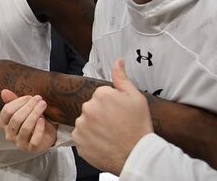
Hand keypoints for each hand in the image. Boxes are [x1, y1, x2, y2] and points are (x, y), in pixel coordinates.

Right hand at [0, 89, 56, 152]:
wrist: (45, 135)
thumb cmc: (32, 121)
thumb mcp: (22, 110)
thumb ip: (13, 101)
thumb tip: (4, 91)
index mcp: (3, 124)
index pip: (7, 111)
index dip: (18, 102)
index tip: (30, 97)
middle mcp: (9, 135)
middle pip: (16, 119)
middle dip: (28, 107)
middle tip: (38, 99)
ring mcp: (19, 143)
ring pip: (26, 128)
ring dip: (35, 114)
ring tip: (43, 105)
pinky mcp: (31, 148)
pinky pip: (34, 139)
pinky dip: (39, 128)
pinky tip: (42, 120)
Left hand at [72, 59, 152, 174]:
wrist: (137, 155)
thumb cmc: (139, 126)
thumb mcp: (136, 98)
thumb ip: (122, 78)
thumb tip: (118, 60)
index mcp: (101, 94)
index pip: (101, 95)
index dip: (111, 105)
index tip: (120, 114)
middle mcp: (87, 107)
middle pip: (92, 108)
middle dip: (101, 115)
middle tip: (116, 125)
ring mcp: (81, 125)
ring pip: (85, 122)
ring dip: (94, 127)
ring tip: (110, 135)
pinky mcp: (78, 140)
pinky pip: (81, 136)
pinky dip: (89, 140)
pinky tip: (102, 143)